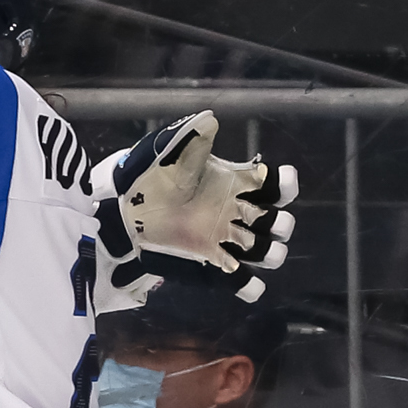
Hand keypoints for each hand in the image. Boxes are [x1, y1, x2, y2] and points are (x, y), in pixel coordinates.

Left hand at [93, 110, 299, 302]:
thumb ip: (192, 138)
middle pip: (279, 223)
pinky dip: (250, 286)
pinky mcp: (211, 264)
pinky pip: (242, 282)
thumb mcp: (171, 152)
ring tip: (251, 246)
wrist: (122, 209)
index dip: (285, 185)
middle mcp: (237, 213)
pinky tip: (248, 284)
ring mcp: (225, 240)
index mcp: (236, 184)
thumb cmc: (150, 177)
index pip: (277, 186)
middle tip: (254, 218)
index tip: (277, 182)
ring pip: (267, 252)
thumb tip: (209, 121)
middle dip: (279, 224)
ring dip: (269, 252)